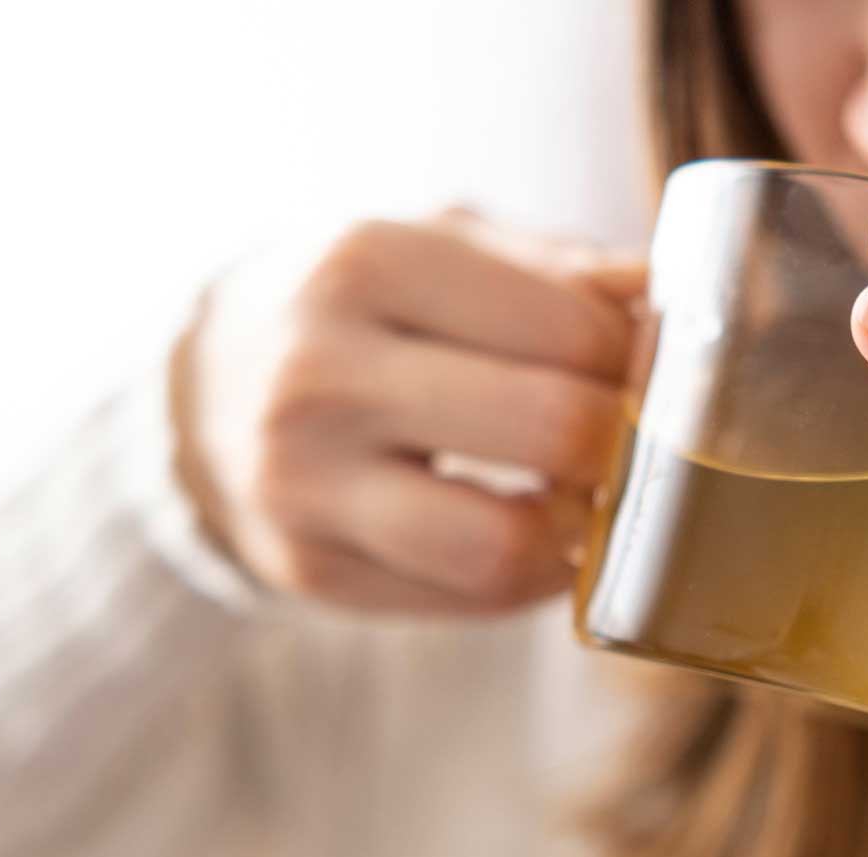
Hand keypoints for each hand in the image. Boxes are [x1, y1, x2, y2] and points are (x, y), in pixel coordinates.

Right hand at [173, 211, 639, 614]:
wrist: (198, 390)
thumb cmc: (356, 307)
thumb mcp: (438, 245)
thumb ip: (560, 269)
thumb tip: (670, 301)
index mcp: (364, 263)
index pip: (570, 329)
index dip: (640, 358)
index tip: (650, 367)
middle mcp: (320, 375)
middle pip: (552, 431)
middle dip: (627, 443)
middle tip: (638, 436)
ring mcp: (303, 486)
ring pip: (505, 546)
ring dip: (580, 530)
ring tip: (589, 494)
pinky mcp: (309, 570)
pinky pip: (471, 599)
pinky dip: (532, 573)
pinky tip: (534, 528)